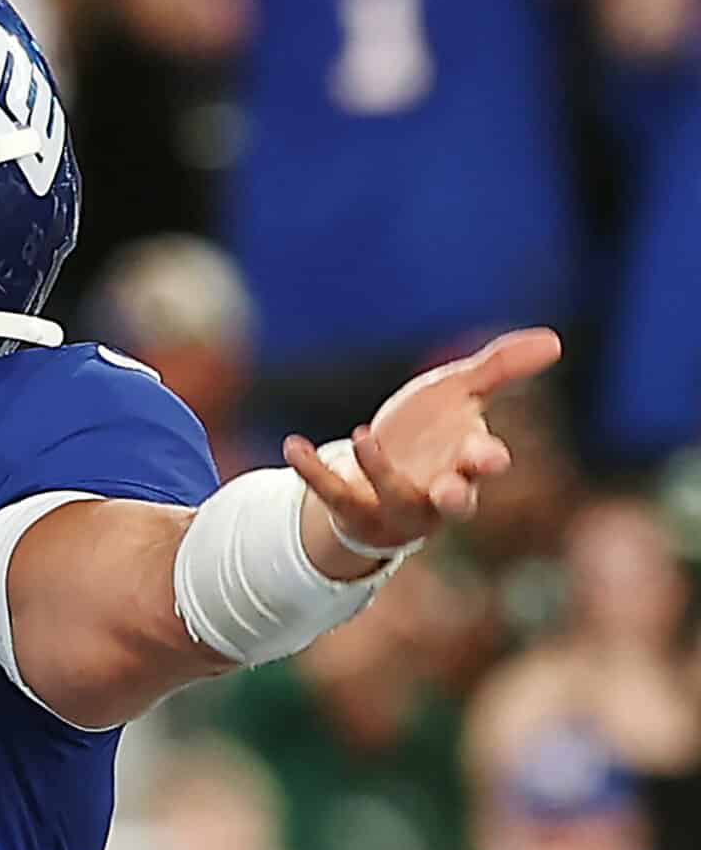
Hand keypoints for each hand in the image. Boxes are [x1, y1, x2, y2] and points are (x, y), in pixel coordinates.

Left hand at [285, 328, 561, 566]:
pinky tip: (294, 445)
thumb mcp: (459, 395)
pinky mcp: (351, 510)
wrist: (374, 474)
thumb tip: (555, 339)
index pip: (485, 465)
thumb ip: (500, 369)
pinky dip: (313, 470)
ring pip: (393, 497)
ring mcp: (394, 506)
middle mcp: (436, 493)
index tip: (488, 454)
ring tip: (362, 435)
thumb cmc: (428, 434)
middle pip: (455, 502)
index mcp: (466, 462)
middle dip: (456, 496)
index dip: (487, 461)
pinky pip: (331, 493)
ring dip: (380, 471)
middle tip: (452, 489)